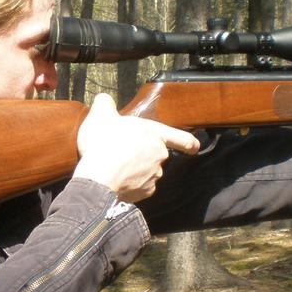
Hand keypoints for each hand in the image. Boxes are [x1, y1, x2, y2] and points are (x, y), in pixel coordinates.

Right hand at [74, 93, 201, 202]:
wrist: (97, 177)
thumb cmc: (102, 143)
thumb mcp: (100, 115)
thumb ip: (105, 103)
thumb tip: (103, 99)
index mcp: (155, 134)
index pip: (182, 138)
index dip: (190, 143)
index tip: (194, 147)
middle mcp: (160, 155)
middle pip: (156, 154)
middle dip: (142, 154)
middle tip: (122, 152)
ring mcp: (154, 175)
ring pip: (147, 171)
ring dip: (136, 169)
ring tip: (115, 167)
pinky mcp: (145, 192)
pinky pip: (140, 186)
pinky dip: (131, 184)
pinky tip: (116, 179)